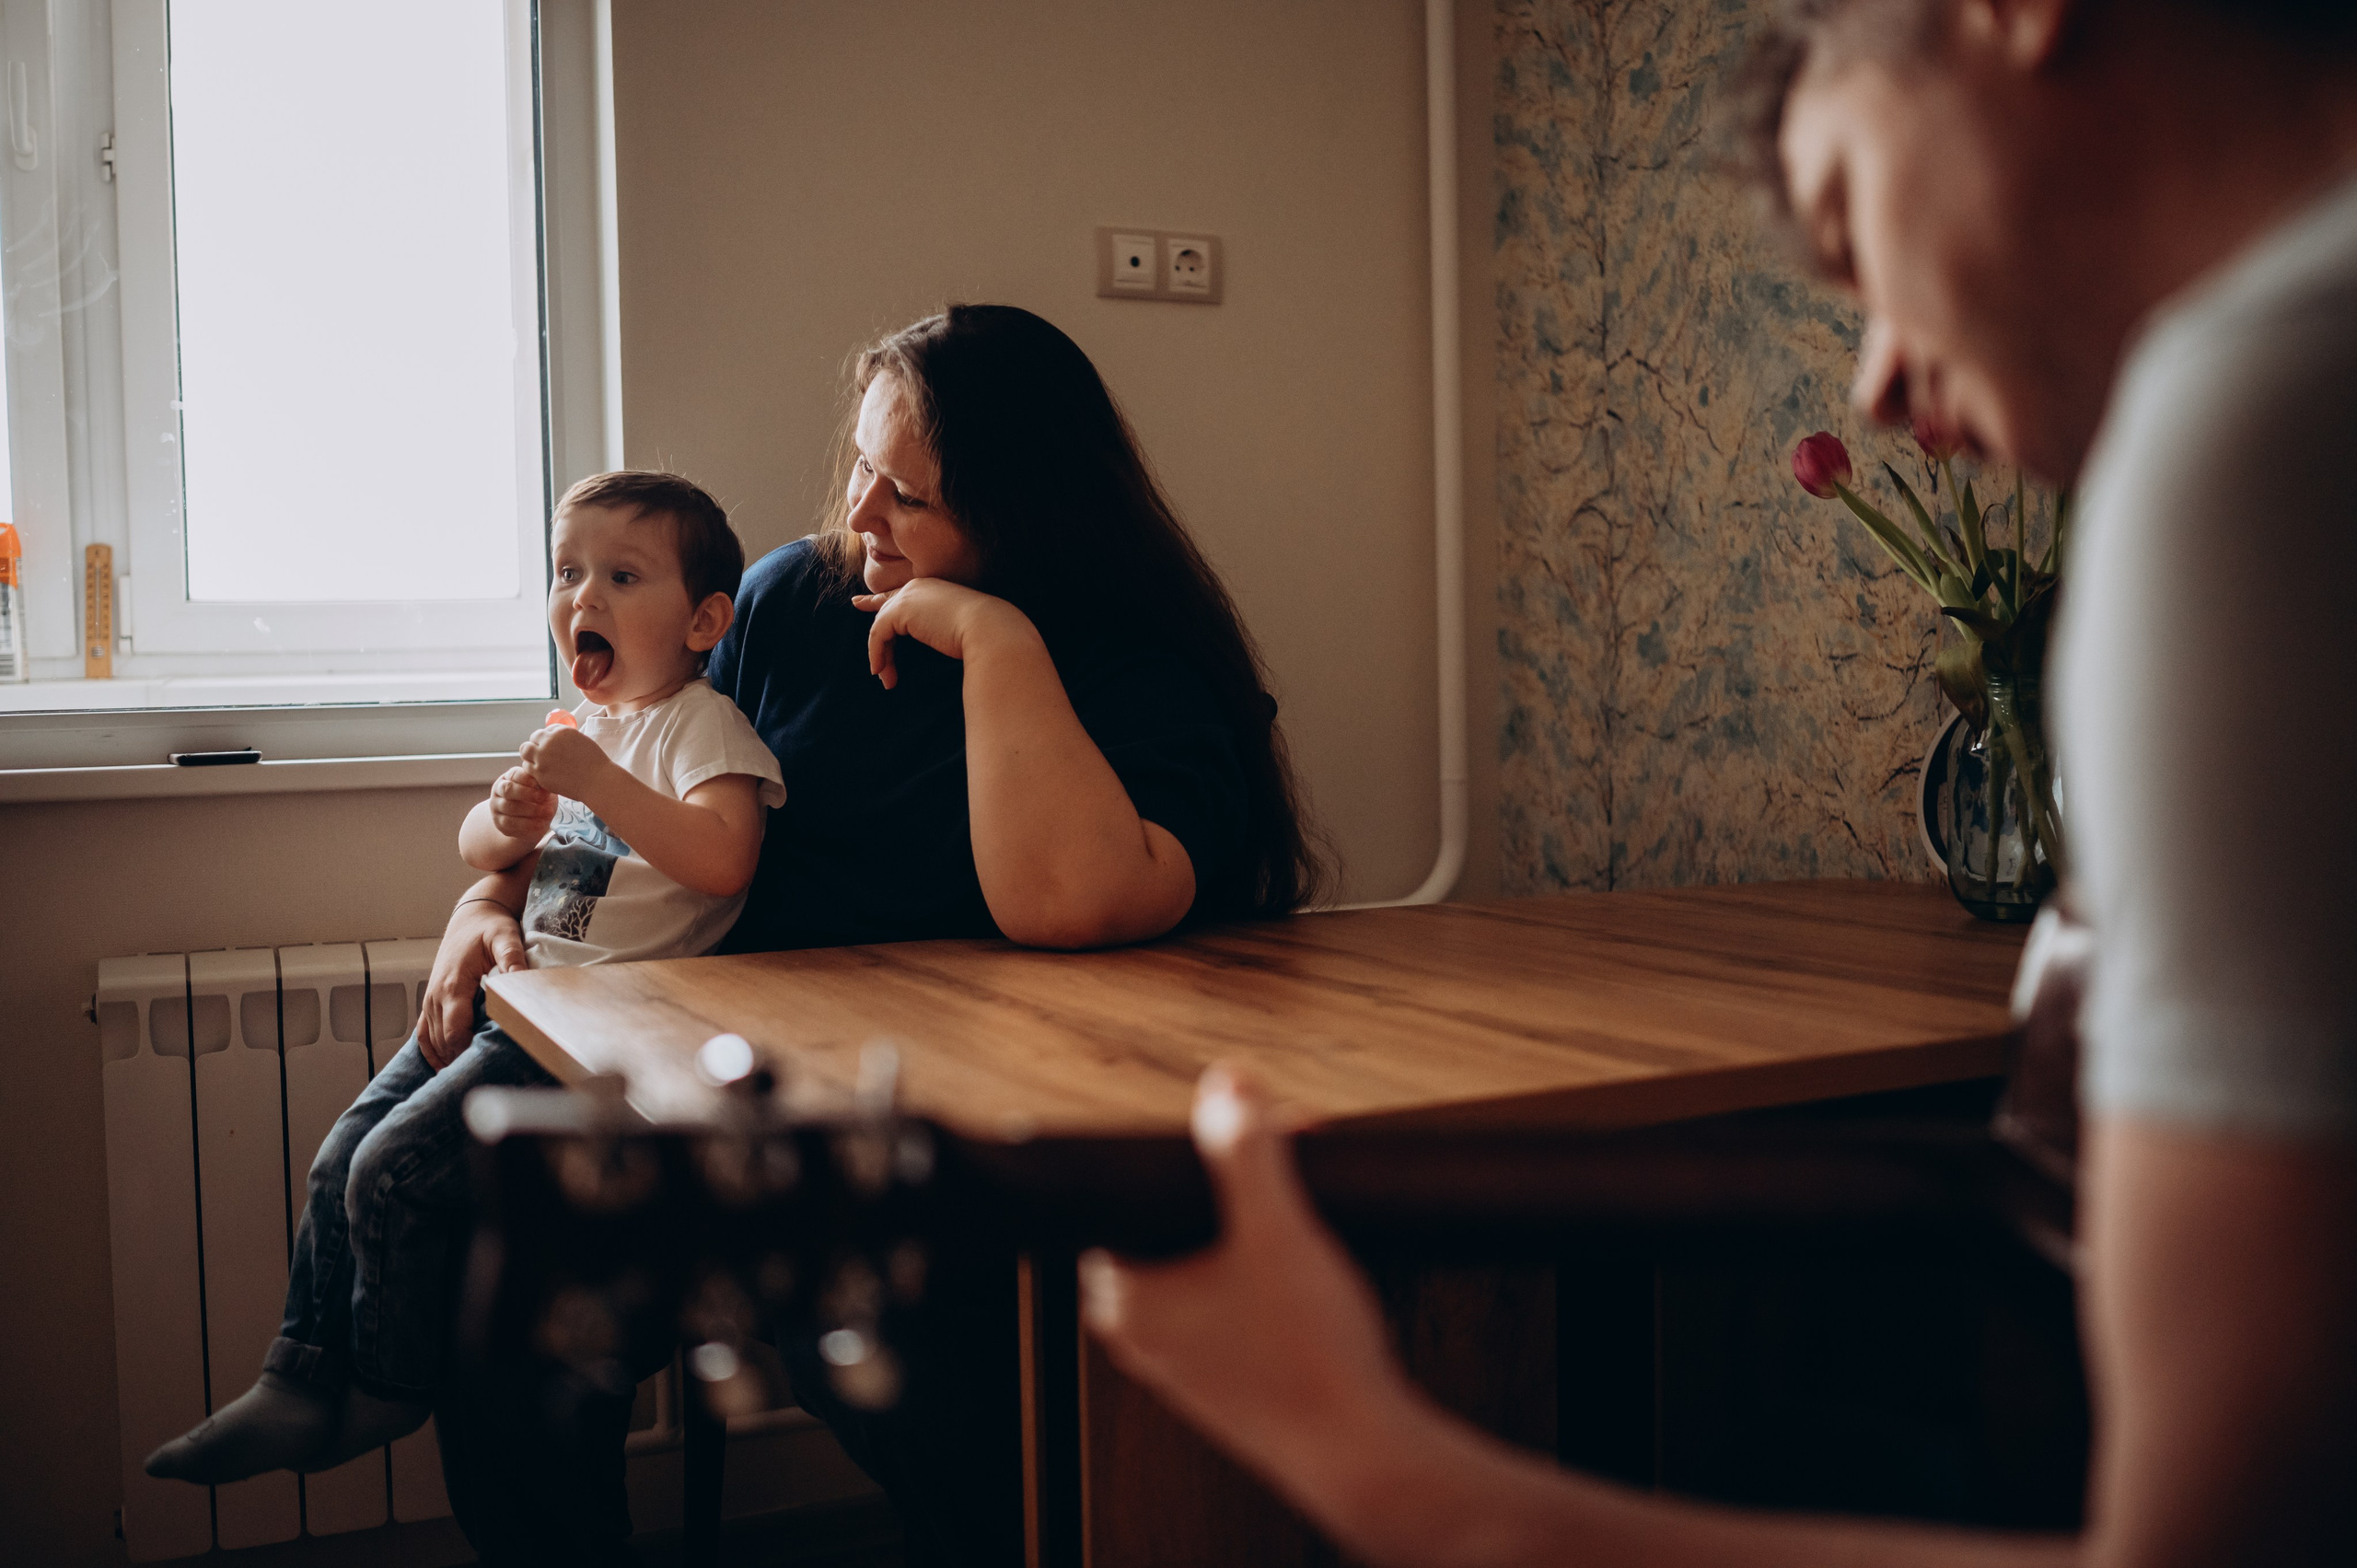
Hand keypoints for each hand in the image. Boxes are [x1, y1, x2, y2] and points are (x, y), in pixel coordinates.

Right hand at [419, 897, 527, 1069]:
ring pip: (432, 1039)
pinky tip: (443, 1066)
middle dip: (458, 1060)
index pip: (454, 1029)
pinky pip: (423, 1032)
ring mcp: (431, 998)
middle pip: (443, 1040)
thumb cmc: (489, 927)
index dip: (465, 1051)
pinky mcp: (432, 1000)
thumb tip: (520, 980)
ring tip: (464, 1080)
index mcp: (453, 984)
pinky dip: (431, 1051)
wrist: (472, 916)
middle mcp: (437, 994)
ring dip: (446, 1058)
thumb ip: (512, 957)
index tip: (482, 1066)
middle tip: (479, 1080)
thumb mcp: (505, 937)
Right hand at [487, 765, 557, 841]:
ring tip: (548, 812)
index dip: (526, 778)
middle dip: (527, 793)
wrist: (534, 822)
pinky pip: (510, 823)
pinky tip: (541, 824)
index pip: (514, 774)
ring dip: (531, 810)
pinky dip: (527, 824)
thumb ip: (542, 784)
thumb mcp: (543, 790)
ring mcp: (496, 807)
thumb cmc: (540, 799)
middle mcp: (499, 790)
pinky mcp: (499, 823)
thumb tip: (547, 780)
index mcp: (509, 777)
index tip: (538, 784)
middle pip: (508, 789)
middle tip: (543, 798)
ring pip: (509, 807)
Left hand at [517, 723, 613, 800]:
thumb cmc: (594, 762)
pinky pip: (527, 767)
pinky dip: (533, 769)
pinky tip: (544, 772)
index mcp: (561, 731)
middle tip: (544, 754)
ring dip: (531, 755)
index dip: (549, 738)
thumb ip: (565, 737)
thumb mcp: (581, 740)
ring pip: (525, 751)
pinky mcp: (539, 773)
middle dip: (537, 744)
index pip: (547, 729)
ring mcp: (542, 758)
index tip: (553, 745)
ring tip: (541, 762)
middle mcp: (549, 742)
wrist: (597, 781)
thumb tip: (554, 735)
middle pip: (533, 738)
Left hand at [851, 578, 1035, 689]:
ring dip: (882, 656)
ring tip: (886, 679)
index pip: (900, 594)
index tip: (860, 602)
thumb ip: (939, 629)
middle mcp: (918, 587)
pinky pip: (878, 634)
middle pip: (886, 610)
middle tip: (866, 636)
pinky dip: (877, 654)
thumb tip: (939, 639)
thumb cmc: (984, 633)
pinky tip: (882, 672)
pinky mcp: (901, 610)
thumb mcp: (957, 628)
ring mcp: (908, 596)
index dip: (878, 600)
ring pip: (881, 626)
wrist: (989, 628)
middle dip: (874, 628)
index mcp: (933, 589)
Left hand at [1081, 1067, 1414, 1489]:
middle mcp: (1140, 1330)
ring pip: (1209, 1255)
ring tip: (1308, 1204)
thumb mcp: (1278, 1230)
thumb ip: (1247, 1150)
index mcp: (1124, 1294)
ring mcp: (1184, 1356)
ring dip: (1258, 1218)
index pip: (1130, 1190)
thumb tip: (1226, 1083)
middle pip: (1177, 1216)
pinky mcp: (1227, 1373)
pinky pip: (1234, 1296)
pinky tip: (1312, 1262)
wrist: (1364, 1454)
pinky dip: (1268, 1266)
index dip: (1191, 1149)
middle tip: (1288, 1148)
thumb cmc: (1309, 1356)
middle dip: (1237, 1175)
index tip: (1243, 1129)